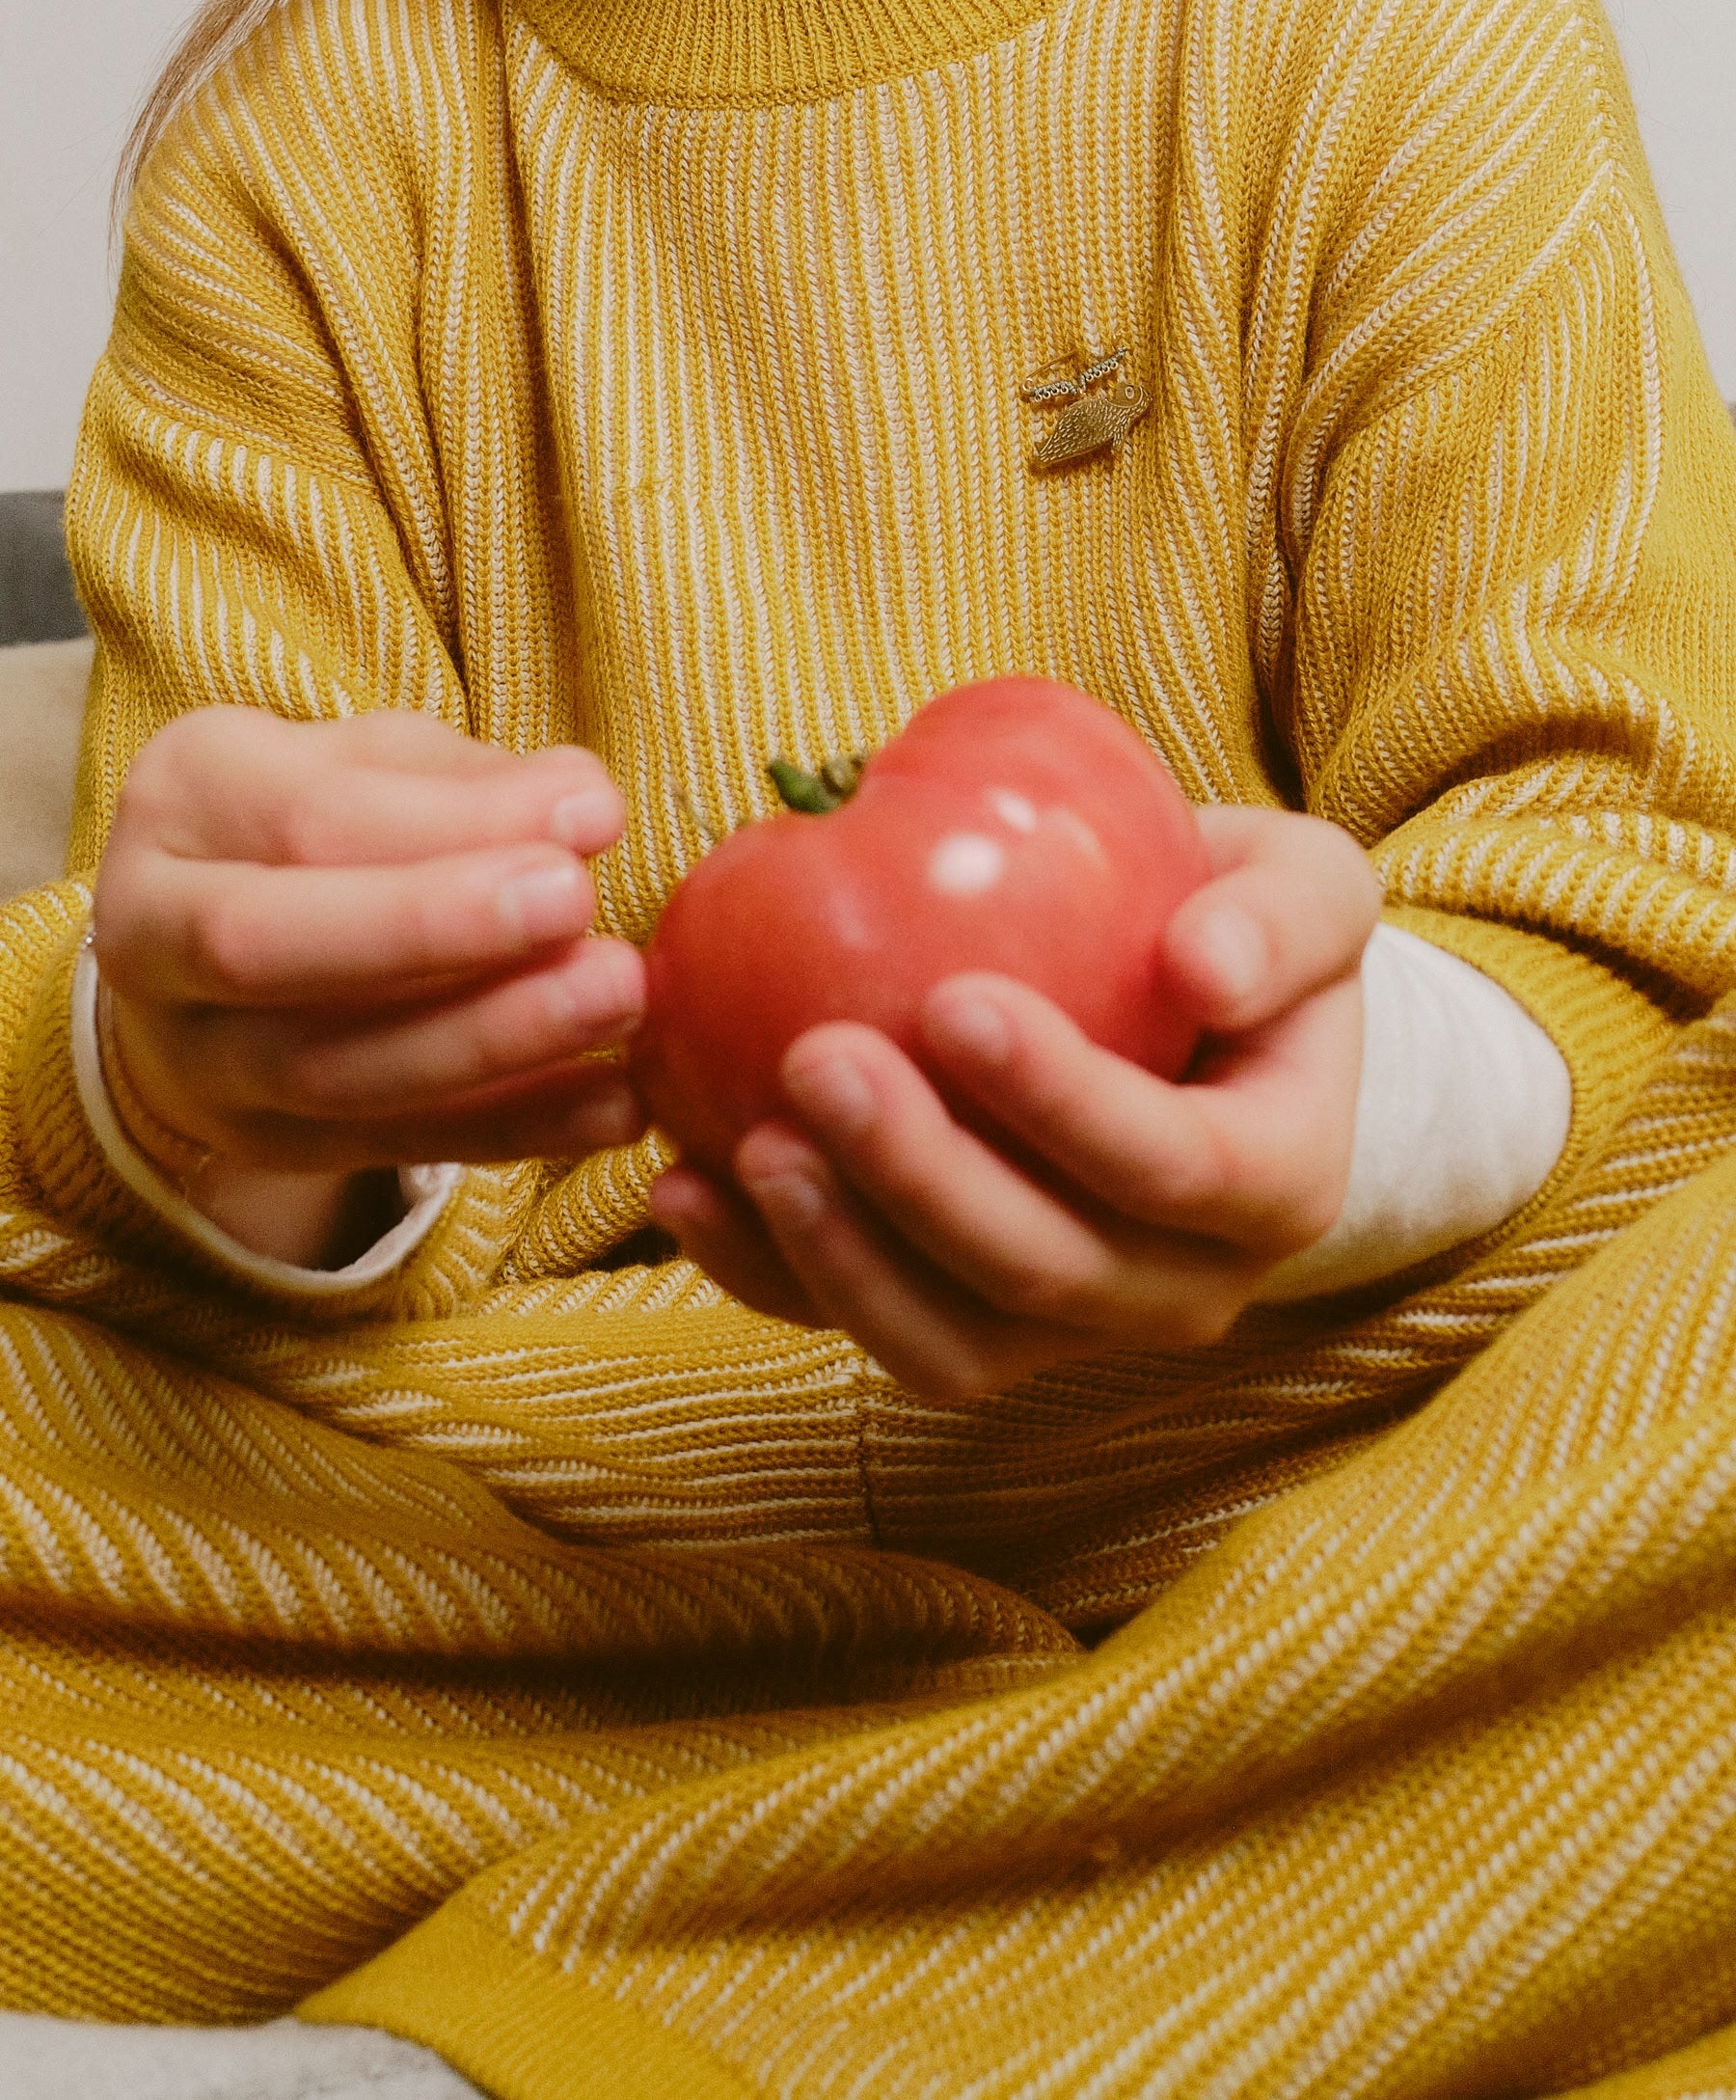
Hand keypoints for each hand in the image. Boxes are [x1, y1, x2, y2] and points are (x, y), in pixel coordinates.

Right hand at [93, 709, 646, 1264]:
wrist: (211, 954)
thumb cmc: (318, 827)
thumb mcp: (376, 764)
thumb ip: (472, 782)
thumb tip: (583, 807)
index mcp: (180, 801)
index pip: (310, 818)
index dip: (458, 821)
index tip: (593, 815)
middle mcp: (152, 936)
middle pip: (270, 947)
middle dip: (432, 928)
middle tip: (576, 904)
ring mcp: (198, 1061)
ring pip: (333, 1072)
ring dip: (491, 1042)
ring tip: (617, 999)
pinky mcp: (266, 1146)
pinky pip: (394, 1147)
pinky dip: (515, 1130)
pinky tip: (615, 1102)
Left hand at [648, 808, 1378, 1399]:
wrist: (1196, 1008)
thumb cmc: (1238, 924)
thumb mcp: (1309, 884)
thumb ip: (1281, 915)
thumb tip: (1203, 966)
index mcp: (1281, 1181)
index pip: (1172, 1166)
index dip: (1062, 1102)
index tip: (951, 1000)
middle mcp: (1186, 1286)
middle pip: (1045, 1271)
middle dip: (921, 1177)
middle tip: (816, 1056)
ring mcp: (1072, 1329)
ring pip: (952, 1343)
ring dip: (841, 1254)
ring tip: (751, 1143)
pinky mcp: (971, 1332)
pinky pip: (868, 1331)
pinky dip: (770, 1276)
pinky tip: (688, 1186)